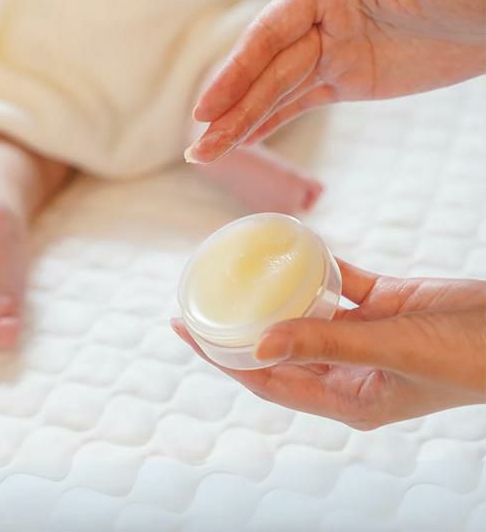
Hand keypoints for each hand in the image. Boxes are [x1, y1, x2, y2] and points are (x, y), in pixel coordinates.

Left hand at [171, 260, 485, 428]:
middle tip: (201, 297)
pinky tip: (293, 245)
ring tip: (237, 272)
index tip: (185, 329)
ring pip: (306, 313)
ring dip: (274, 295)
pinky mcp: (382, 305)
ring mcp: (364, 336)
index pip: (266, 380)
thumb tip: (260, 345)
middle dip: (238, 327)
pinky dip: (316, 266)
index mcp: (347, 397)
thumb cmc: (467, 355)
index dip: (223, 358)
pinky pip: (338, 284)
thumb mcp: (393, 350)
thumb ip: (328, 344)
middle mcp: (348, 369)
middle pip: (277, 347)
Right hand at [185, 0, 485, 162]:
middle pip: (263, 73)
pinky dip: (272, 122)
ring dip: (242, 124)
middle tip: (199, 147)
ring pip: (276, 94)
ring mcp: (332, 53)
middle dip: (230, 111)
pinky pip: (301, 104)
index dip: (234, 74)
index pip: (267, 37)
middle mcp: (320, 21)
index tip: (207, 109)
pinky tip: (246, 138)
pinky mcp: (348, 80)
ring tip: (210, 153)